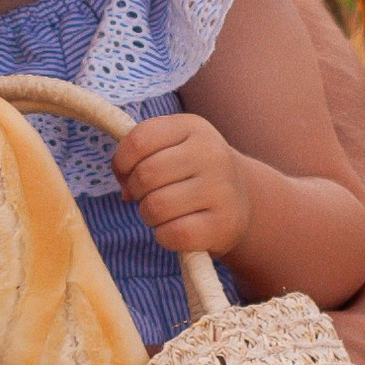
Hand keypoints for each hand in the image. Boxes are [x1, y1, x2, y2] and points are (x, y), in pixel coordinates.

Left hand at [112, 112, 250, 257]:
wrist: (242, 198)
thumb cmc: (192, 172)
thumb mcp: (171, 147)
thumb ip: (138, 154)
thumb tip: (125, 188)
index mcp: (193, 127)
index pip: (139, 141)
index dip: (122, 162)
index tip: (128, 174)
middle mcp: (212, 153)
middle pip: (145, 175)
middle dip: (137, 192)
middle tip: (150, 196)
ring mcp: (221, 189)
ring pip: (156, 207)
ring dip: (149, 215)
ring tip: (165, 213)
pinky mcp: (224, 223)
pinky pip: (172, 234)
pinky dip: (164, 236)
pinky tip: (176, 229)